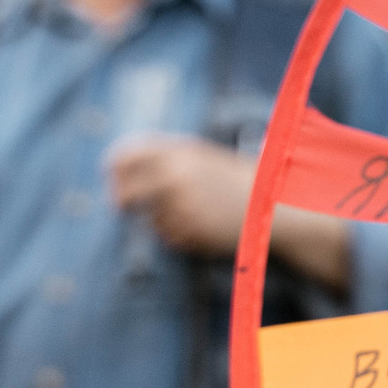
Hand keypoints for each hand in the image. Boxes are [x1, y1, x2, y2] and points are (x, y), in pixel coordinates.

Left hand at [108, 131, 351, 287]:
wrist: (273, 204)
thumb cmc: (236, 179)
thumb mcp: (201, 156)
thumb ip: (165, 159)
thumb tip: (121, 169)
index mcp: (177, 151)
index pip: (123, 158)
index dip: (114, 170)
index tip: (114, 179)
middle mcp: (173, 176)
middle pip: (125, 195)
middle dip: (123, 203)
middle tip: (124, 208)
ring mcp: (179, 206)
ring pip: (152, 219)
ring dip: (165, 219)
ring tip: (200, 211)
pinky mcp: (188, 232)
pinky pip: (171, 237)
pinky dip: (183, 234)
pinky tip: (208, 225)